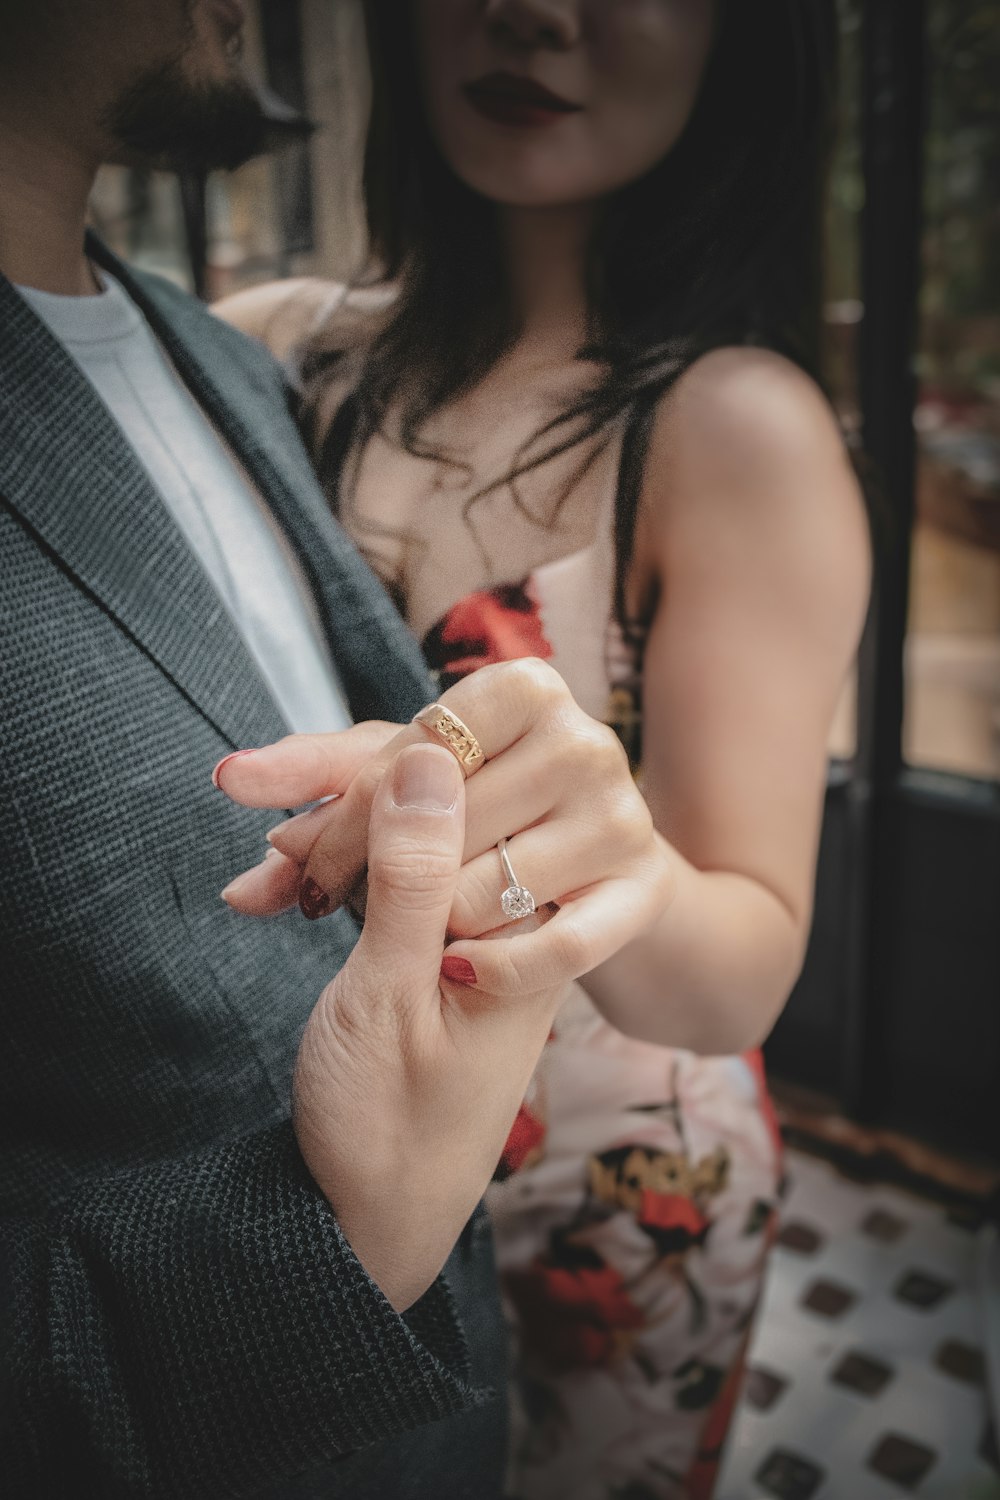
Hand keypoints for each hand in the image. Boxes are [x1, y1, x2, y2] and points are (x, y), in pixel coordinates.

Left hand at [217, 659, 673, 994]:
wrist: (569, 905)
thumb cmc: (460, 831)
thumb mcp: (388, 791)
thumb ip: (312, 787)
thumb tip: (233, 778)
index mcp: (527, 688)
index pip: (414, 749)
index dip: (345, 811)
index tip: (294, 855)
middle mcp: (588, 746)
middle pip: (447, 819)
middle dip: (369, 871)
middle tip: (325, 900)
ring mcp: (622, 823)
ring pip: (489, 889)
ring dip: (431, 926)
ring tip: (403, 930)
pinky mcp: (641, 898)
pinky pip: (561, 948)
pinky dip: (499, 968)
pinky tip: (458, 969)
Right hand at [292, 741, 562, 1310]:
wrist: (373, 1223)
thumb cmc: (386, 1125)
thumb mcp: (390, 995)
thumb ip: (415, 874)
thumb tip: (430, 752)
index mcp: (530, 927)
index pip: (471, 797)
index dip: (378, 788)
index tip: (296, 816)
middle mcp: (518, 919)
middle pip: (441, 811)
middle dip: (344, 818)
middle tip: (272, 858)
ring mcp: (484, 932)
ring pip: (411, 843)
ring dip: (332, 849)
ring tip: (267, 879)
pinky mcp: (449, 948)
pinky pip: (400, 882)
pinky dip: (342, 880)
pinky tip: (285, 889)